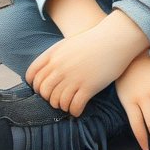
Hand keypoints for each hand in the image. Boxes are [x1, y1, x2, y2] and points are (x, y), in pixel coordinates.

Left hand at [26, 10, 149, 116]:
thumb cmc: (94, 40)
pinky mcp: (88, 87)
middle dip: (49, 98)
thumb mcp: (69, 43)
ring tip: (68, 105)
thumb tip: (46, 72)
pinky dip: (74, 111)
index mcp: (54, 54)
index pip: (33, 75)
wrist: (116, 38)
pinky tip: (78, 110)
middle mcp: (60, 67)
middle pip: (44, 91)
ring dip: (62, 106)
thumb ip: (55, 56)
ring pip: (57, 102)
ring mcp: (73, 78)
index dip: (35, 86)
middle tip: (57, 99)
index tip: (43, 90)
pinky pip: (74, 106)